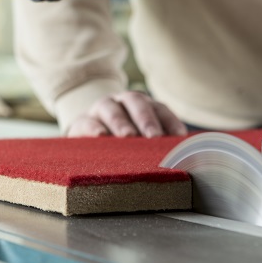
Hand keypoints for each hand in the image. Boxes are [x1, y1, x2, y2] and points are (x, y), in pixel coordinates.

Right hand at [66, 91, 187, 137]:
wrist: (89, 132)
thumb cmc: (124, 141)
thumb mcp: (141, 140)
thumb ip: (157, 146)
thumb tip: (181, 160)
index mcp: (143, 105)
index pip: (159, 109)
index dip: (170, 121)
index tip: (179, 137)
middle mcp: (123, 102)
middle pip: (136, 103)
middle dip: (146, 119)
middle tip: (154, 136)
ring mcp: (100, 110)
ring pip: (111, 109)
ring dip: (121, 122)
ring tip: (128, 136)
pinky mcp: (81, 122)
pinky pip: (86, 122)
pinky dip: (93, 128)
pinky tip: (100, 136)